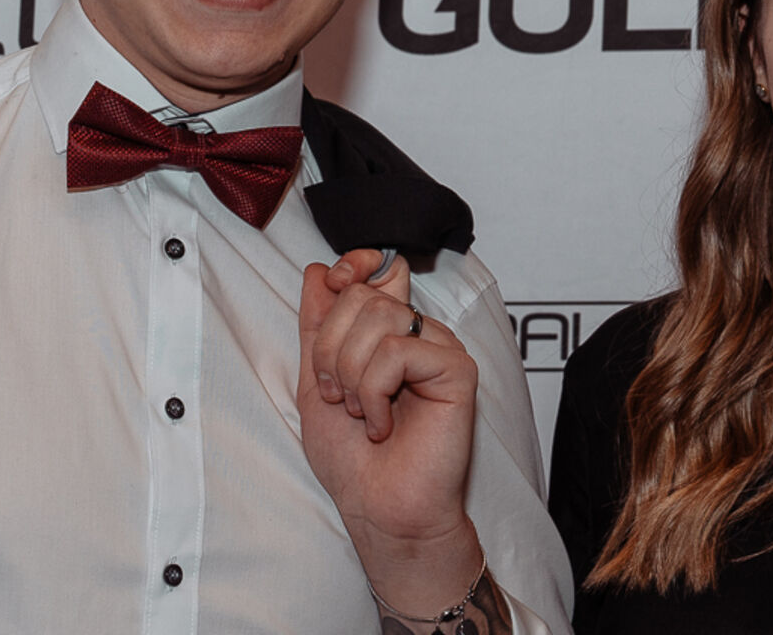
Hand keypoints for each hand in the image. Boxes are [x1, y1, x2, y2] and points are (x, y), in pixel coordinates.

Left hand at [298, 249, 482, 612]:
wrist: (377, 506)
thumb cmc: (351, 457)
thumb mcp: (316, 383)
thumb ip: (316, 327)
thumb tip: (317, 271)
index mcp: (388, 333)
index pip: (380, 268)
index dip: (353, 265)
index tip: (332, 283)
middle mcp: (418, 334)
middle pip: (364, 297)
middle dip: (331, 349)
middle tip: (339, 396)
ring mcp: (440, 349)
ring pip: (380, 318)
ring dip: (351, 375)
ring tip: (362, 414)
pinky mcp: (456, 370)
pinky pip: (399, 352)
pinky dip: (375, 392)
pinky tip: (383, 425)